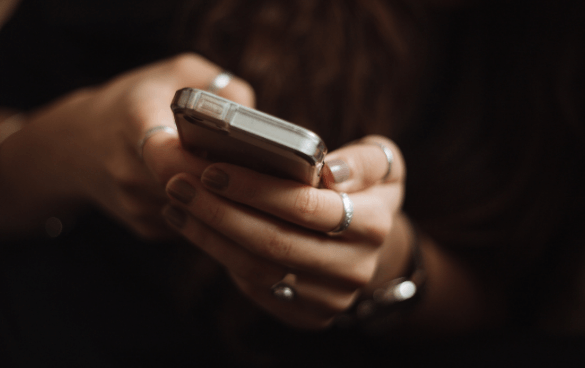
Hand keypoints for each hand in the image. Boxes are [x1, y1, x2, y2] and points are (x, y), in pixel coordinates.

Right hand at [0, 53, 253, 238]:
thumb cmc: (137, 101)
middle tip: (259, 173)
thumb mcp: (177, 73)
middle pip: (191, 190)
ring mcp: (135, 206)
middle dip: (227, 184)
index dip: (206, 164)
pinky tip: (213, 191)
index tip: (236, 159)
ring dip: (221, 200)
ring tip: (242, 180)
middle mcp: (128, 171)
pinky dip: (207, 210)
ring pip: (197, 212)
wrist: (79, 144)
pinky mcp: (144, 227)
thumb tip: (257, 123)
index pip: (169, 157)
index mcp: (134, 123)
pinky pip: (190, 224)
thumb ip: (222, 88)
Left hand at [162, 135, 409, 328]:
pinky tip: (195, 227)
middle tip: (180, 184)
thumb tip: (330, 172)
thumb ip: (363, 161)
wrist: (366, 244)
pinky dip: (220, 255)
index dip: (256, 189)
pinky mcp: (307, 315)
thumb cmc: (364, 191)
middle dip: (220, 212)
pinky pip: (256, 287)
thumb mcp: (381, 164)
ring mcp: (330, 298)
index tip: (213, 170)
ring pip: (258, 269)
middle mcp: (355, 268)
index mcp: (374, 224)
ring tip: (178, 204)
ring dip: (210, 235)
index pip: (306, 207)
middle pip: (275, 242)